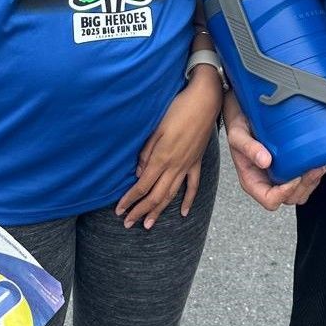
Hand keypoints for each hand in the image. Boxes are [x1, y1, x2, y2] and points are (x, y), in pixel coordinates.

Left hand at [116, 69, 221, 228]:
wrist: (205, 101)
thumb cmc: (178, 109)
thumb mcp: (156, 128)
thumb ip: (146, 152)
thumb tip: (138, 173)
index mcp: (161, 157)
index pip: (142, 186)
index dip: (130, 200)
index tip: (119, 210)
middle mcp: (175, 165)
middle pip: (155, 195)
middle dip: (140, 211)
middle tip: (128, 224)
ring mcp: (187, 165)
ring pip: (171, 195)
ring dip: (159, 211)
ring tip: (148, 224)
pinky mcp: (196, 161)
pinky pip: (192, 186)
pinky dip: (187, 200)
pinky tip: (182, 212)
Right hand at [223, 90, 325, 210]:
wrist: (244, 115)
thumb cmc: (239, 127)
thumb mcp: (237, 135)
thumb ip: (248, 148)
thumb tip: (265, 161)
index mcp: (252, 180)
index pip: (269, 199)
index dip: (284, 193)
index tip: (293, 177)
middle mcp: (266, 182)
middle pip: (289, 199)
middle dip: (303, 186)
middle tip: (312, 169)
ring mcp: (279, 177)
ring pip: (299, 193)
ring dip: (311, 182)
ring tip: (318, 166)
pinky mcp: (289, 168)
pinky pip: (304, 181)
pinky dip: (313, 175)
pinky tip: (317, 161)